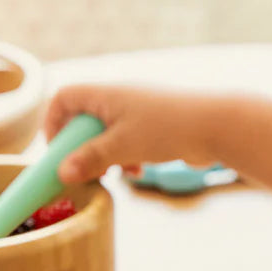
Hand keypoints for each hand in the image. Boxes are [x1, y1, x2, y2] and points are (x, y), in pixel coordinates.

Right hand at [44, 83, 218, 184]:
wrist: (218, 126)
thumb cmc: (168, 129)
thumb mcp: (123, 147)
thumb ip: (91, 159)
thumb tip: (62, 173)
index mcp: (106, 95)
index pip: (64, 98)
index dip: (53, 123)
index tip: (57, 152)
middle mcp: (120, 99)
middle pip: (85, 120)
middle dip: (82, 148)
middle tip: (85, 171)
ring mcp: (139, 112)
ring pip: (108, 134)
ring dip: (105, 157)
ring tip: (112, 175)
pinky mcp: (156, 127)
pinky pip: (129, 141)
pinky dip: (126, 157)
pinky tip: (137, 172)